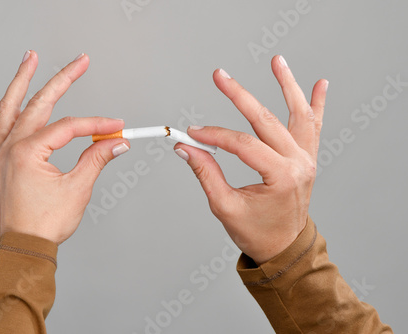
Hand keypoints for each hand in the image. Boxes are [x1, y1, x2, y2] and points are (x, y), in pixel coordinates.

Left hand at [0, 51, 129, 244]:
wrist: (23, 246)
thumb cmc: (45, 223)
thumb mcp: (77, 189)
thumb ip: (97, 159)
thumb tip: (117, 142)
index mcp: (30, 151)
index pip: (70, 127)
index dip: (96, 125)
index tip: (116, 128)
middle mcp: (12, 146)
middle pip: (40, 103)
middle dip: (62, 79)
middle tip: (80, 61)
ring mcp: (2, 152)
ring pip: (10, 107)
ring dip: (20, 81)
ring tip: (29, 58)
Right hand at [174, 56, 327, 263]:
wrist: (284, 247)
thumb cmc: (257, 232)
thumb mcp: (225, 206)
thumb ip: (205, 173)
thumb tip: (185, 147)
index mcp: (282, 177)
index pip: (243, 144)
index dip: (214, 135)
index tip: (192, 133)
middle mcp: (299, 163)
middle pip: (266, 120)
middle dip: (239, 96)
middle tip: (219, 77)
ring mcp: (306, 158)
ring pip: (297, 114)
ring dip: (286, 86)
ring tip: (277, 61)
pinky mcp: (306, 158)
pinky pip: (312, 126)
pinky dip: (316, 104)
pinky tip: (319, 85)